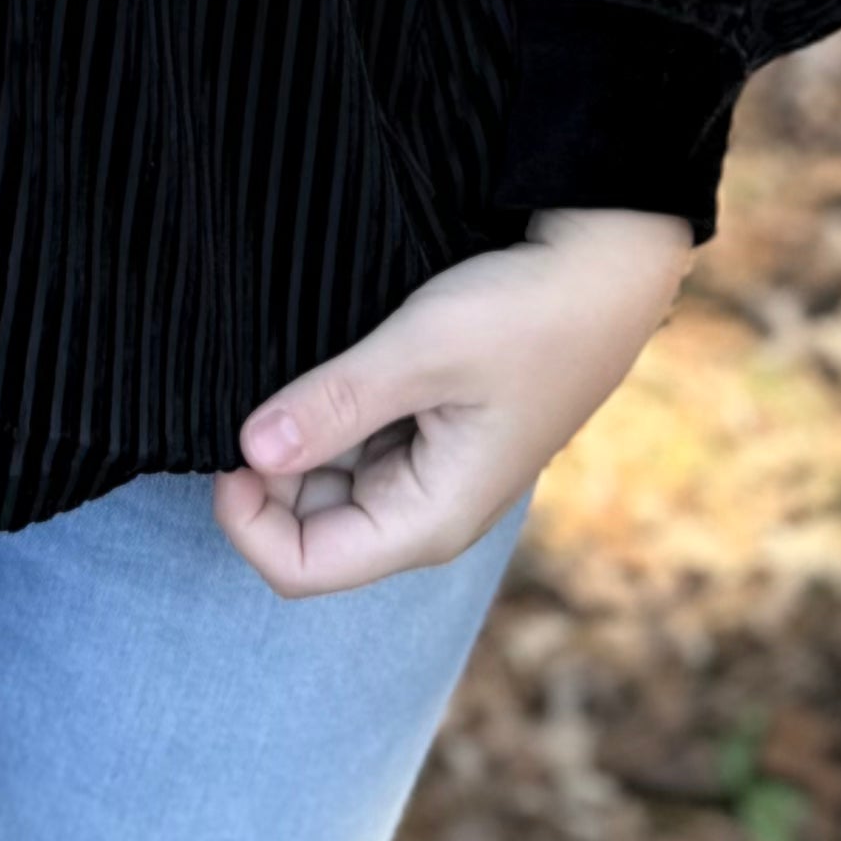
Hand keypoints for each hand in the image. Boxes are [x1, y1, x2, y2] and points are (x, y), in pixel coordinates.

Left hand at [211, 207, 692, 598]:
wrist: (607, 272)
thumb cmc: (529, 315)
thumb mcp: (422, 350)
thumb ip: (334, 404)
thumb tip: (249, 451)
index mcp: (427, 519)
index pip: (301, 567)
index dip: (247, 518)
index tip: (232, 441)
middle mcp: (425, 512)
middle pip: (308, 526)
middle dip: (270, 470)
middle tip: (262, 389)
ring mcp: (430, 474)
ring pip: (328, 480)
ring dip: (300, 436)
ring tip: (304, 368)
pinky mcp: (433, 435)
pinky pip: (357, 444)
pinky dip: (330, 414)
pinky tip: (334, 364)